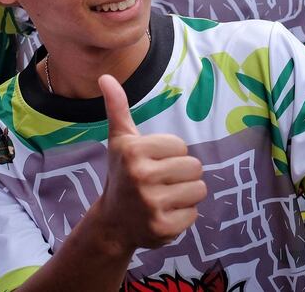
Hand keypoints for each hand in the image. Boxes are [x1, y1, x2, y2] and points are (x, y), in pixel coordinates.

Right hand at [96, 75, 205, 251]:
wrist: (113, 221)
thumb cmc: (122, 173)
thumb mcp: (119, 140)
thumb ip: (118, 107)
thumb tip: (105, 76)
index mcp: (133, 150)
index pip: (181, 145)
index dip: (171, 153)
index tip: (153, 161)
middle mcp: (141, 176)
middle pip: (194, 166)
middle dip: (182, 173)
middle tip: (161, 180)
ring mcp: (152, 204)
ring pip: (199, 189)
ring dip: (187, 193)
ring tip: (165, 196)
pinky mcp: (164, 227)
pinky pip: (195, 213)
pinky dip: (184, 214)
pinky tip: (165, 213)